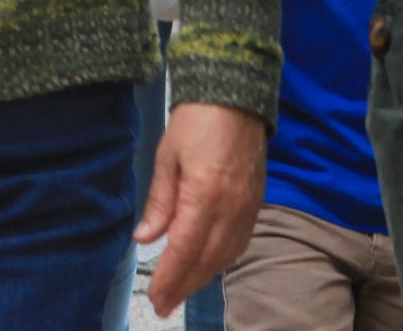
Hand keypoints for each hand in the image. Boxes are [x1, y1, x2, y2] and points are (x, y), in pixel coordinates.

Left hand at [134, 101, 267, 315]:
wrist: (235, 98)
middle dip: (184, 286)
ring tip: (181, 291)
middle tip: (163, 304)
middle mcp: (232, 208)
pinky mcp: (256, 204)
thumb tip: (145, 238)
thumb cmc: (196, 122)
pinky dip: (222, 260)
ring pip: (226, 255)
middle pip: (207, 260)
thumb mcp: (167, 157)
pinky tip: (207, 266)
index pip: (186, 249)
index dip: (170, 277)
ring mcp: (248, 207)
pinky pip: (240, 242)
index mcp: (206, 195)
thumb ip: (160, 202)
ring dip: (203, 277)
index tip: (155, 296)